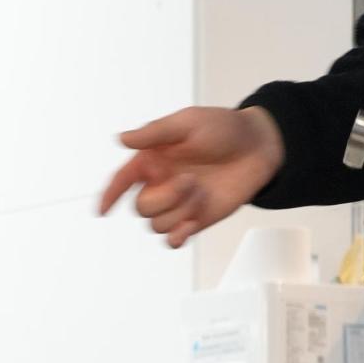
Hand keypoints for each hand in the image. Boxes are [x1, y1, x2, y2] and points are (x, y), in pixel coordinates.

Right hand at [99, 106, 285, 246]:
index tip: (103, 210)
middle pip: (141, 208)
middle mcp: (161, 184)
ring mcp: (177, 204)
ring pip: (156, 224)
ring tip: (202, 193)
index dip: (110, 195)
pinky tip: (190, 226)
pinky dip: (177, 237)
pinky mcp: (194, 220)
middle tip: (190, 181)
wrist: (261, 147)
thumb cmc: (225, 129)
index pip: (121, 181)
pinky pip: (172, 240)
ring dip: (180, 211)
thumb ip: (154, 133)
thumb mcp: (188, 122)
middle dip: (164, 198)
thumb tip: (122, 139)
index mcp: (152, 161)